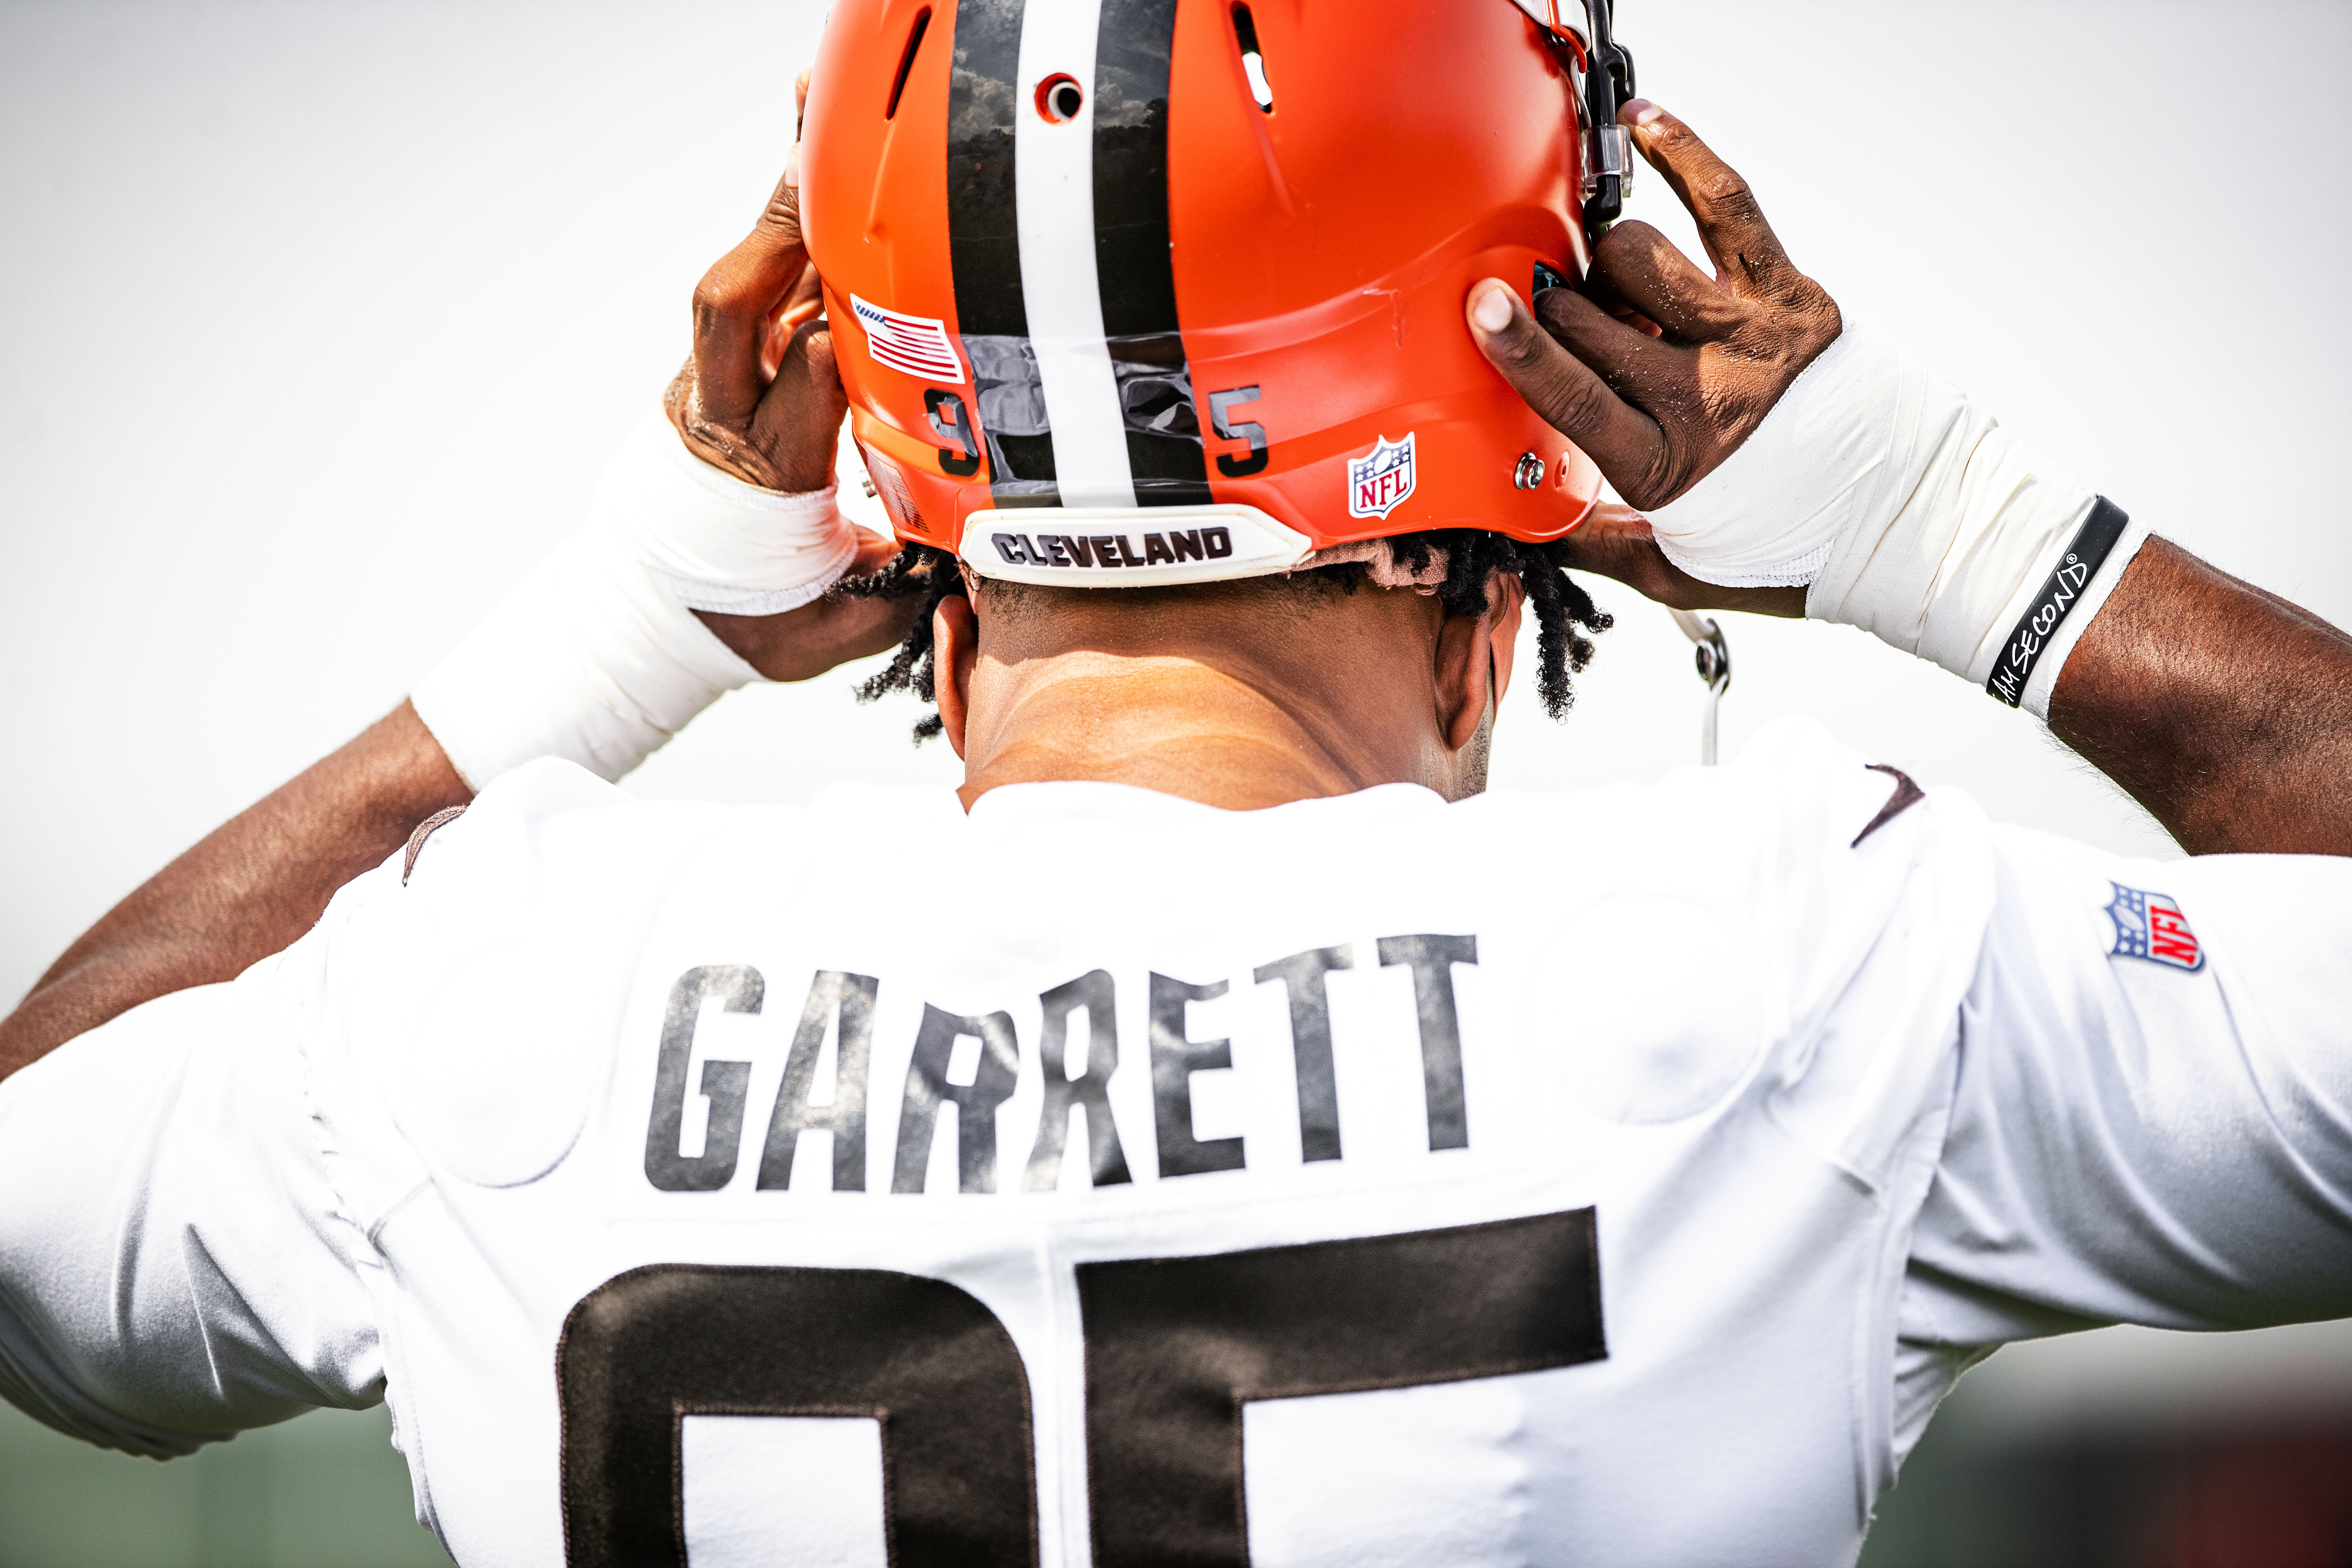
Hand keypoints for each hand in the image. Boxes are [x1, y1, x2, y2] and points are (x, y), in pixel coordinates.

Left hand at [665, 72, 919, 676]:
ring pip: (744, 278)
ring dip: (783, 205)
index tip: (894, 282)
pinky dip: (785, 229)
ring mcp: (715, 384)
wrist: (651, 612)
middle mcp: (726, 414)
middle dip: (783, 226)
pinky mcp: (721, 369)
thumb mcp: (829, 628)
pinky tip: (814, 165)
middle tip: (828, 157)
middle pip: (738, 301)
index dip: (849, 327)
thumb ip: (897, 596)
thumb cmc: (749, 618)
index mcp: (767, 473)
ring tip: (818, 120)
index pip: (812, 379)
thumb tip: (972, 569)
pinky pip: (756, 288)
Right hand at [1465, 100, 1837, 615]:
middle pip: (1592, 318)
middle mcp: (1707, 395)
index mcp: (1666, 466)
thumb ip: (1602, 547)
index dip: (1524, 348)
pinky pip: (1727, 205)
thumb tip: (1530, 531)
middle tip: (1546, 309)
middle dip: (1553, 306)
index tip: (1484, 305)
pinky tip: (1645, 126)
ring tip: (1609, 284)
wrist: (1903, 520)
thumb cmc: (1785, 546)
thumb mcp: (1682, 569)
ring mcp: (1751, 335)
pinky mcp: (1791, 294)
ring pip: (1639, 258)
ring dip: (1605, 262)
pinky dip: (1681, 156)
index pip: (1577, 397)